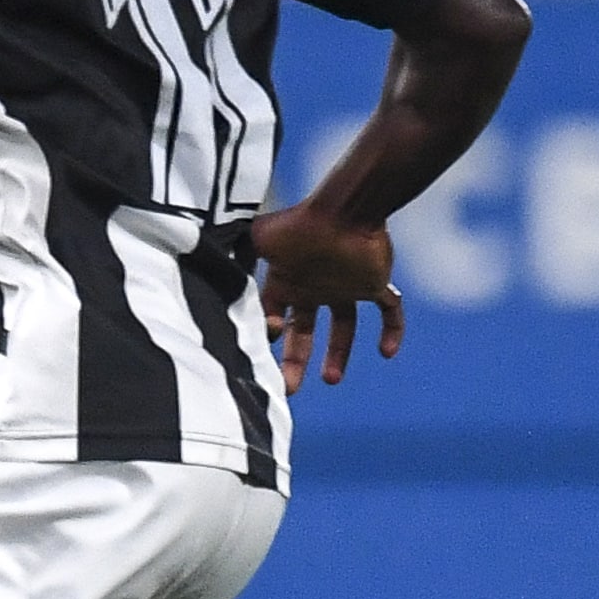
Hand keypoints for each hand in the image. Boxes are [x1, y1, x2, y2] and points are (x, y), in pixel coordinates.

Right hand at [252, 199, 404, 394]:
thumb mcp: (257, 239)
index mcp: (286, 282)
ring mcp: (345, 288)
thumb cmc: (298, 223)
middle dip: (294, 361)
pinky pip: (390, 310)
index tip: (266, 345)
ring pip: (344, 328)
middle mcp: (314, 289)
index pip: (274, 318)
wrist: (343, 209)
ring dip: (338, 355)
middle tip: (288, 388)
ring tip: (330, 380)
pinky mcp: (375, 283)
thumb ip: (235, 254)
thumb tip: (206, 262)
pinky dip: (392, 330)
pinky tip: (388, 352)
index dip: (269, 336)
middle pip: (303, 333)